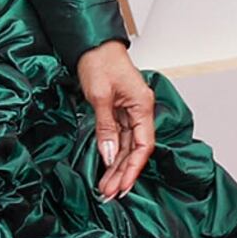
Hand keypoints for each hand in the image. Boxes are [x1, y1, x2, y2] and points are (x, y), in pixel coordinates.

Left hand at [76, 43, 156, 200]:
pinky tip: (106, 167)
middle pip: (135, 149)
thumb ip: (106, 127)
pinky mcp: (118, 110)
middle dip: (123, 173)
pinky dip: (112, 153)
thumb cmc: (100, 61)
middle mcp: (139, 110)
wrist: (92, 44)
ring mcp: (129, 111)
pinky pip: (118, 137)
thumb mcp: (100, 97)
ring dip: (116, 167)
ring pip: (126, 146)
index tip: (123, 186)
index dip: (134, 168)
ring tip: (105, 187)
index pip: (144, 145)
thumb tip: (110, 155)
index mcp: (142, 106)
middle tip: (110, 193)